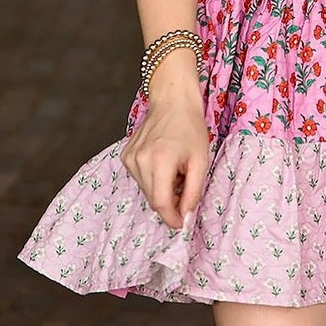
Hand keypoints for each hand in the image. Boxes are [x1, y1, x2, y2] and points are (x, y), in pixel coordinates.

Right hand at [120, 89, 209, 230]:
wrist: (173, 102)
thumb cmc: (190, 128)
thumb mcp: (201, 161)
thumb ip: (193, 191)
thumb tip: (185, 215)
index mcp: (160, 161)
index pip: (160, 203)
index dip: (172, 218)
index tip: (182, 223)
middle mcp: (140, 161)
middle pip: (152, 199)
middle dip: (169, 202)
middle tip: (184, 185)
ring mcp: (130, 158)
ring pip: (145, 190)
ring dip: (161, 189)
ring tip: (174, 169)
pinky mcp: (125, 156)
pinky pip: (140, 179)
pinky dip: (152, 178)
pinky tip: (162, 162)